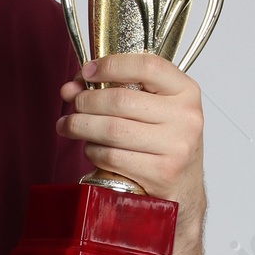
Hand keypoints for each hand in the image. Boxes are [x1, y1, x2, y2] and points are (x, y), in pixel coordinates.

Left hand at [57, 52, 206, 254]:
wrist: (183, 189)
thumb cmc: (164, 144)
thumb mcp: (153, 110)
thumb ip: (118, 90)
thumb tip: (71, 86)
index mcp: (186, 92)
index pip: (147, 66)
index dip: (111, 65)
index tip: (86, 71)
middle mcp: (186, 117)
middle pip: (121, 100)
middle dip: (86, 101)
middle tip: (72, 104)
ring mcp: (176, 146)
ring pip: (112, 129)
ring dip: (81, 126)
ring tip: (68, 126)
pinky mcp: (161, 172)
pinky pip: (112, 156)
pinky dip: (93, 151)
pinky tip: (91, 149)